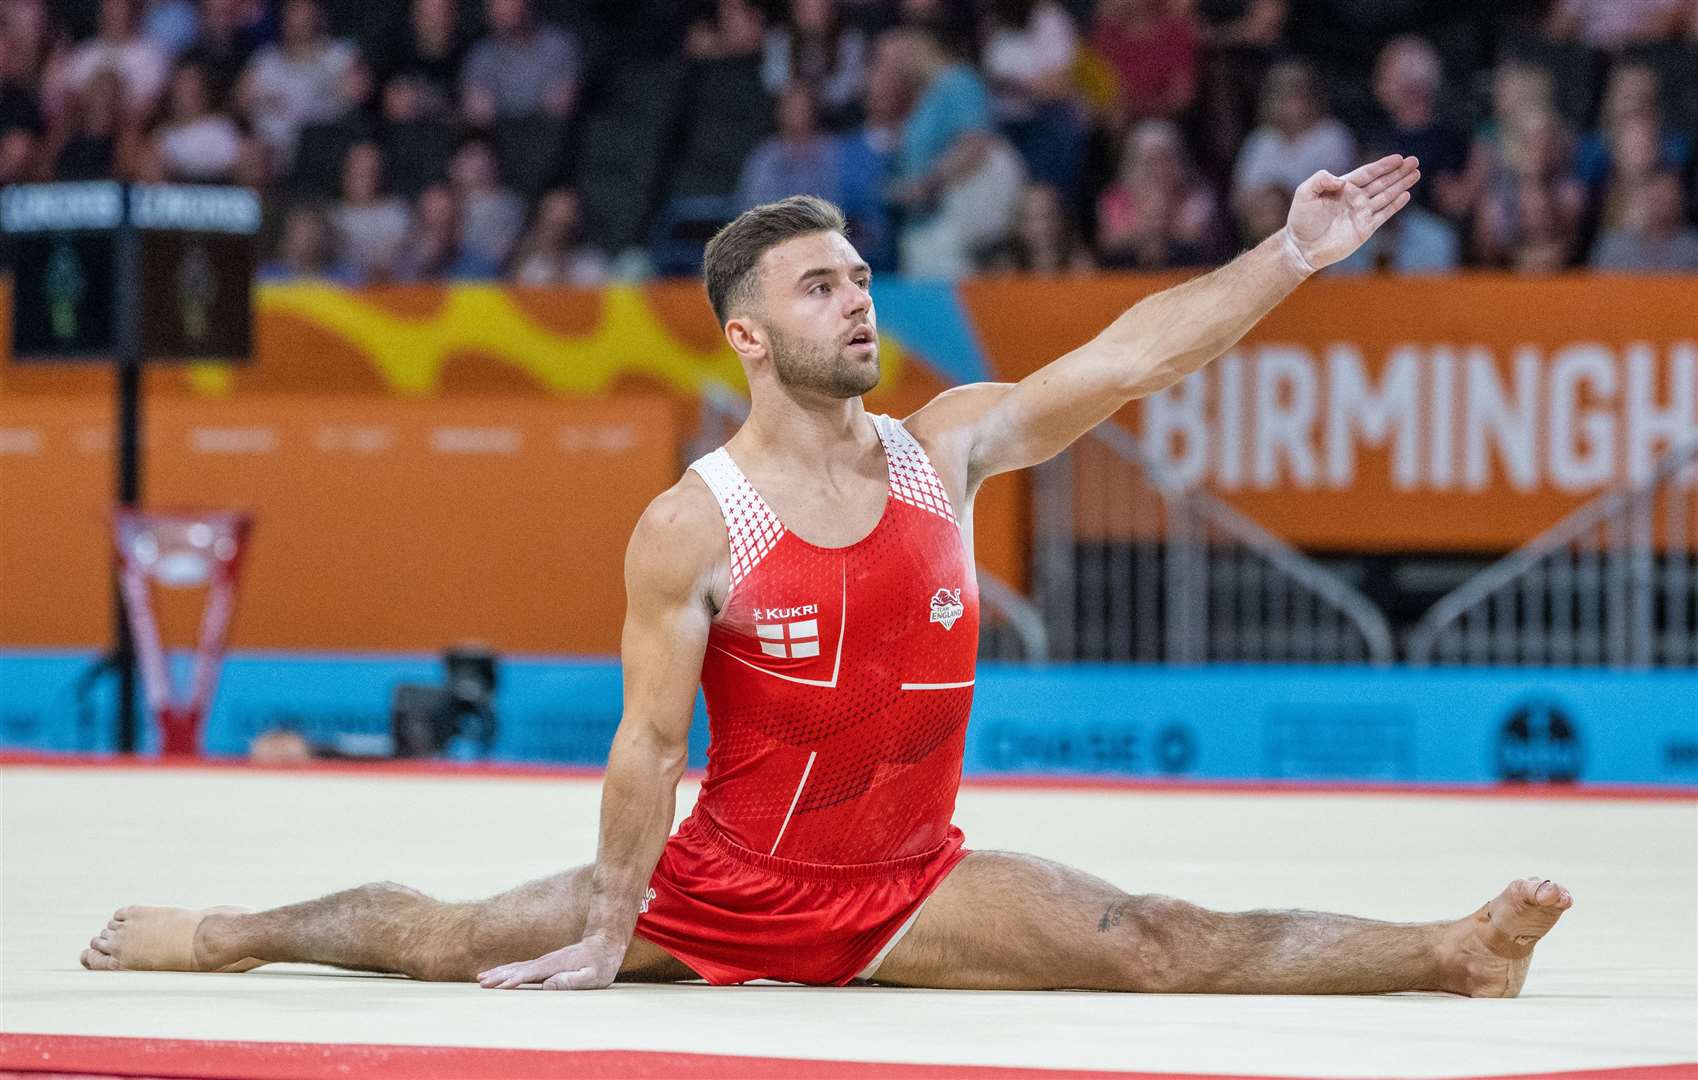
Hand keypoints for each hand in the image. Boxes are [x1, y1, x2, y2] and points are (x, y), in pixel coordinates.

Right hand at [476, 934, 625, 990]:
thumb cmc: (601, 964)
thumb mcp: (593, 976)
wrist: (603, 943)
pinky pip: (521, 967)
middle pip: (519, 968)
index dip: (516, 980)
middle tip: (482, 984)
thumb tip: (549, 985)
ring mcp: (544, 961)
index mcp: (556, 965)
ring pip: (517, 966)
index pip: (532, 973)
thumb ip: (573, 980)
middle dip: (500, 976)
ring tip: (481, 979)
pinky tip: (497, 973)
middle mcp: (546, 961)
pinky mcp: (544, 963)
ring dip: (499, 972)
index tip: (500, 987)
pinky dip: (507, 970)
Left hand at [1284, 154, 1420, 270]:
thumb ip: (1320, 180)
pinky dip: (1395, 205)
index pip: (1367, 173)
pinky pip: (1384, 214)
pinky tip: (1406, 195)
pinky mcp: (1365, 228)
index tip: (1398, 158)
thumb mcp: (1304, 193)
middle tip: (1414, 161)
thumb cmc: (1301, 220)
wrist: (1302, 247)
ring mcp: (1361, 213)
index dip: (1383, 166)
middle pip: (1381, 182)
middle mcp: (1355, 199)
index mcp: (1343, 188)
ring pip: (1386, 195)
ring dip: (1401, 185)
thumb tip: (1341, 181)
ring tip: (1416, 173)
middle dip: (1398, 172)